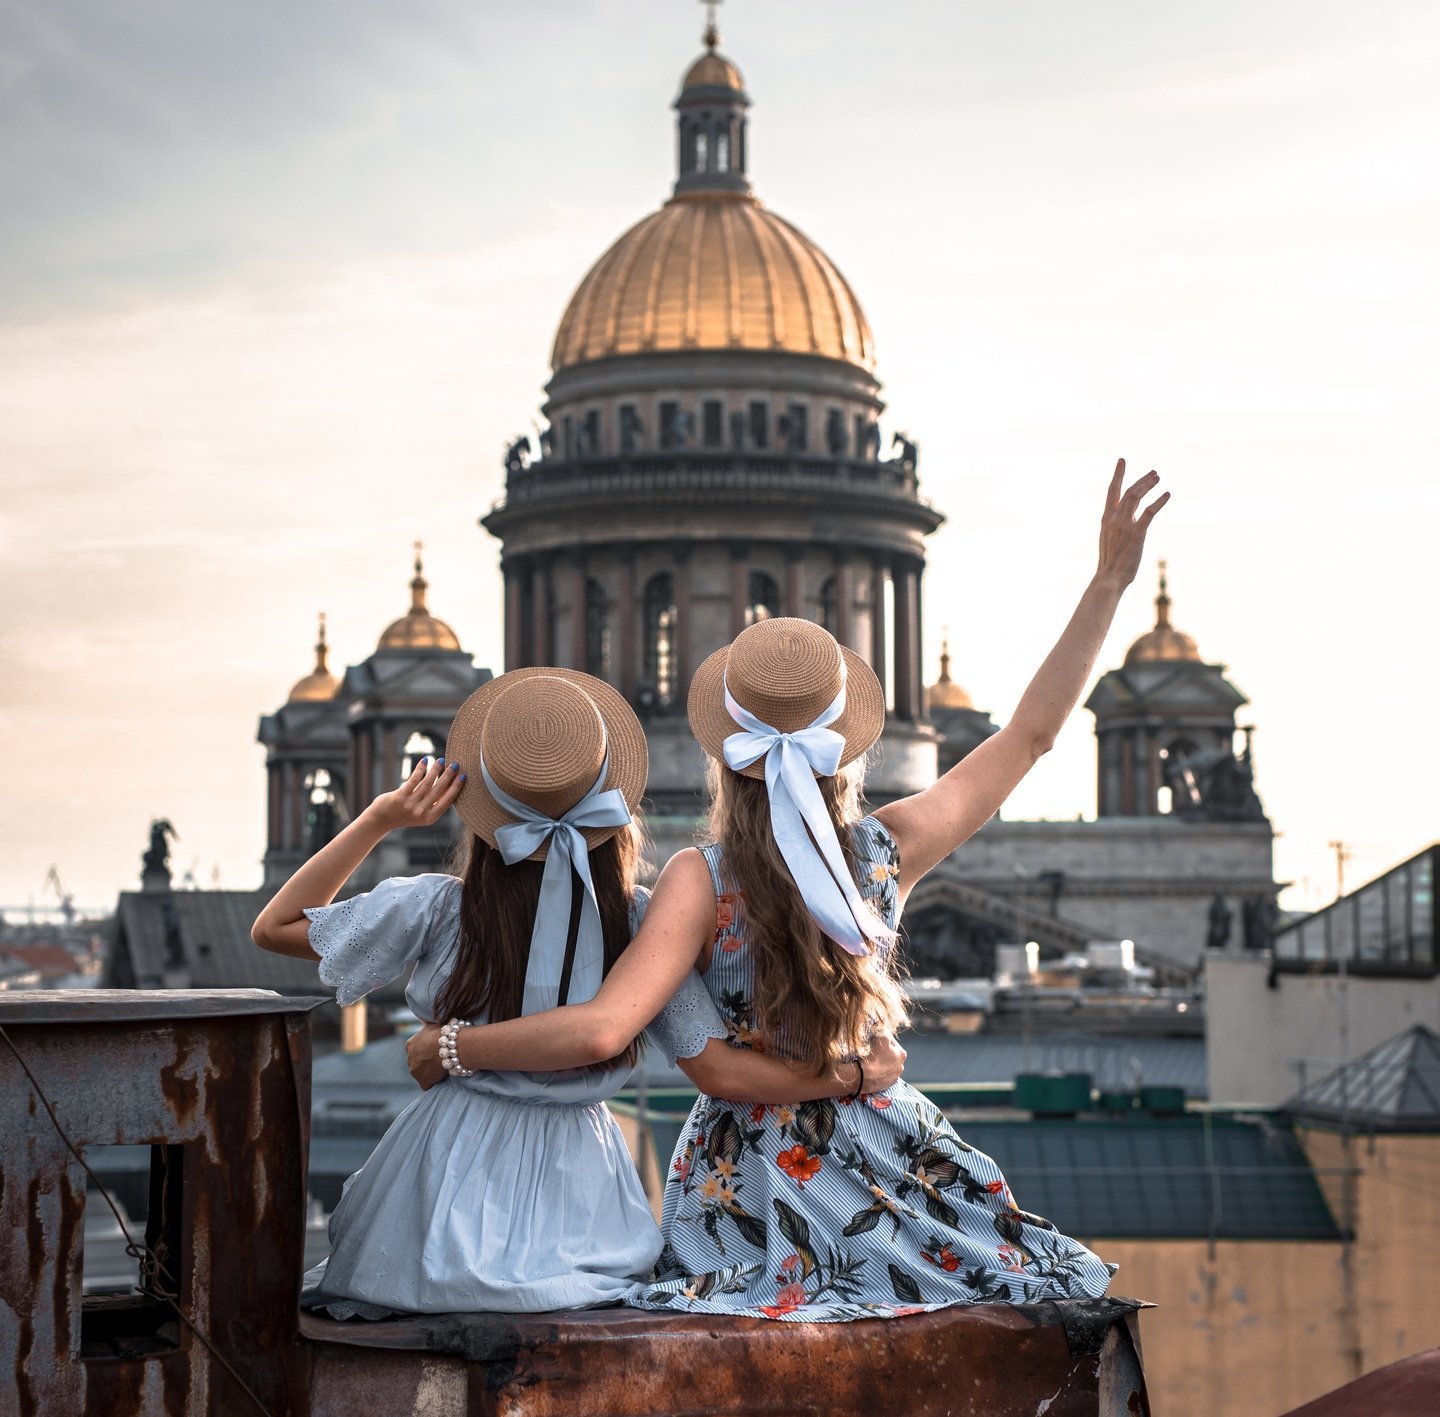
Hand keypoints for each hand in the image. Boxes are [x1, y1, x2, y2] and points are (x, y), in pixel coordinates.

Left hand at [363, 757, 465, 833]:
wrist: (382, 820)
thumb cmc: (405, 814)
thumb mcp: (423, 813)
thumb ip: (435, 802)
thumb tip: (451, 785)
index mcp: (430, 817)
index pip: (447, 800)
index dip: (456, 788)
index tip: (463, 776)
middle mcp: (421, 812)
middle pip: (439, 790)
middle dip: (448, 775)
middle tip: (456, 764)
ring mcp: (410, 804)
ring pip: (427, 783)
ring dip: (436, 769)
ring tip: (441, 760)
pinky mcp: (399, 796)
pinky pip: (413, 780)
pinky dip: (420, 769)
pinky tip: (425, 760)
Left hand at [406, 1021, 447, 1090]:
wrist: (452, 1045)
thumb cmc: (443, 1032)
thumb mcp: (431, 1024)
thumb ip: (424, 1025)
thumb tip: (422, 1016)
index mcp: (410, 1045)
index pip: (415, 1050)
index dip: (425, 1050)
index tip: (435, 1050)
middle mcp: (409, 1059)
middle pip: (416, 1062)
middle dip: (425, 1062)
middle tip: (439, 1059)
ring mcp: (415, 1071)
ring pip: (421, 1073)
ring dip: (429, 1072)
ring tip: (441, 1068)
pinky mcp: (423, 1081)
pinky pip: (427, 1084)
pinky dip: (433, 1082)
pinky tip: (441, 1077)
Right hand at [858, 1032, 906, 1092]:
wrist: (863, 1077)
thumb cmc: (874, 1055)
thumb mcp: (881, 1035)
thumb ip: (884, 1029)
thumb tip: (881, 1025)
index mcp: (902, 1054)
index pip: (891, 1041)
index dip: (881, 1038)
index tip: (873, 1039)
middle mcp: (900, 1067)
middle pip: (889, 1054)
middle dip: (881, 1051)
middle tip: (870, 1050)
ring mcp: (893, 1077)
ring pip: (885, 1065)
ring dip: (879, 1062)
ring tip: (869, 1060)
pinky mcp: (884, 1085)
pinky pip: (880, 1075)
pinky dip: (876, 1072)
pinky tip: (869, 1069)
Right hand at [1097, 458, 1169, 589]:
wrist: (1109, 578)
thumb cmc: (1111, 563)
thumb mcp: (1111, 540)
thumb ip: (1119, 526)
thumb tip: (1132, 520)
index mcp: (1106, 519)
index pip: (1112, 491)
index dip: (1118, 474)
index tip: (1122, 460)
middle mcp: (1113, 518)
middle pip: (1128, 491)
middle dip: (1141, 479)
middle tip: (1154, 472)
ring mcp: (1124, 525)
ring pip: (1136, 497)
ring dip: (1148, 485)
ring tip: (1158, 478)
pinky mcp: (1136, 534)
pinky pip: (1149, 512)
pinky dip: (1159, 501)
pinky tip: (1167, 494)